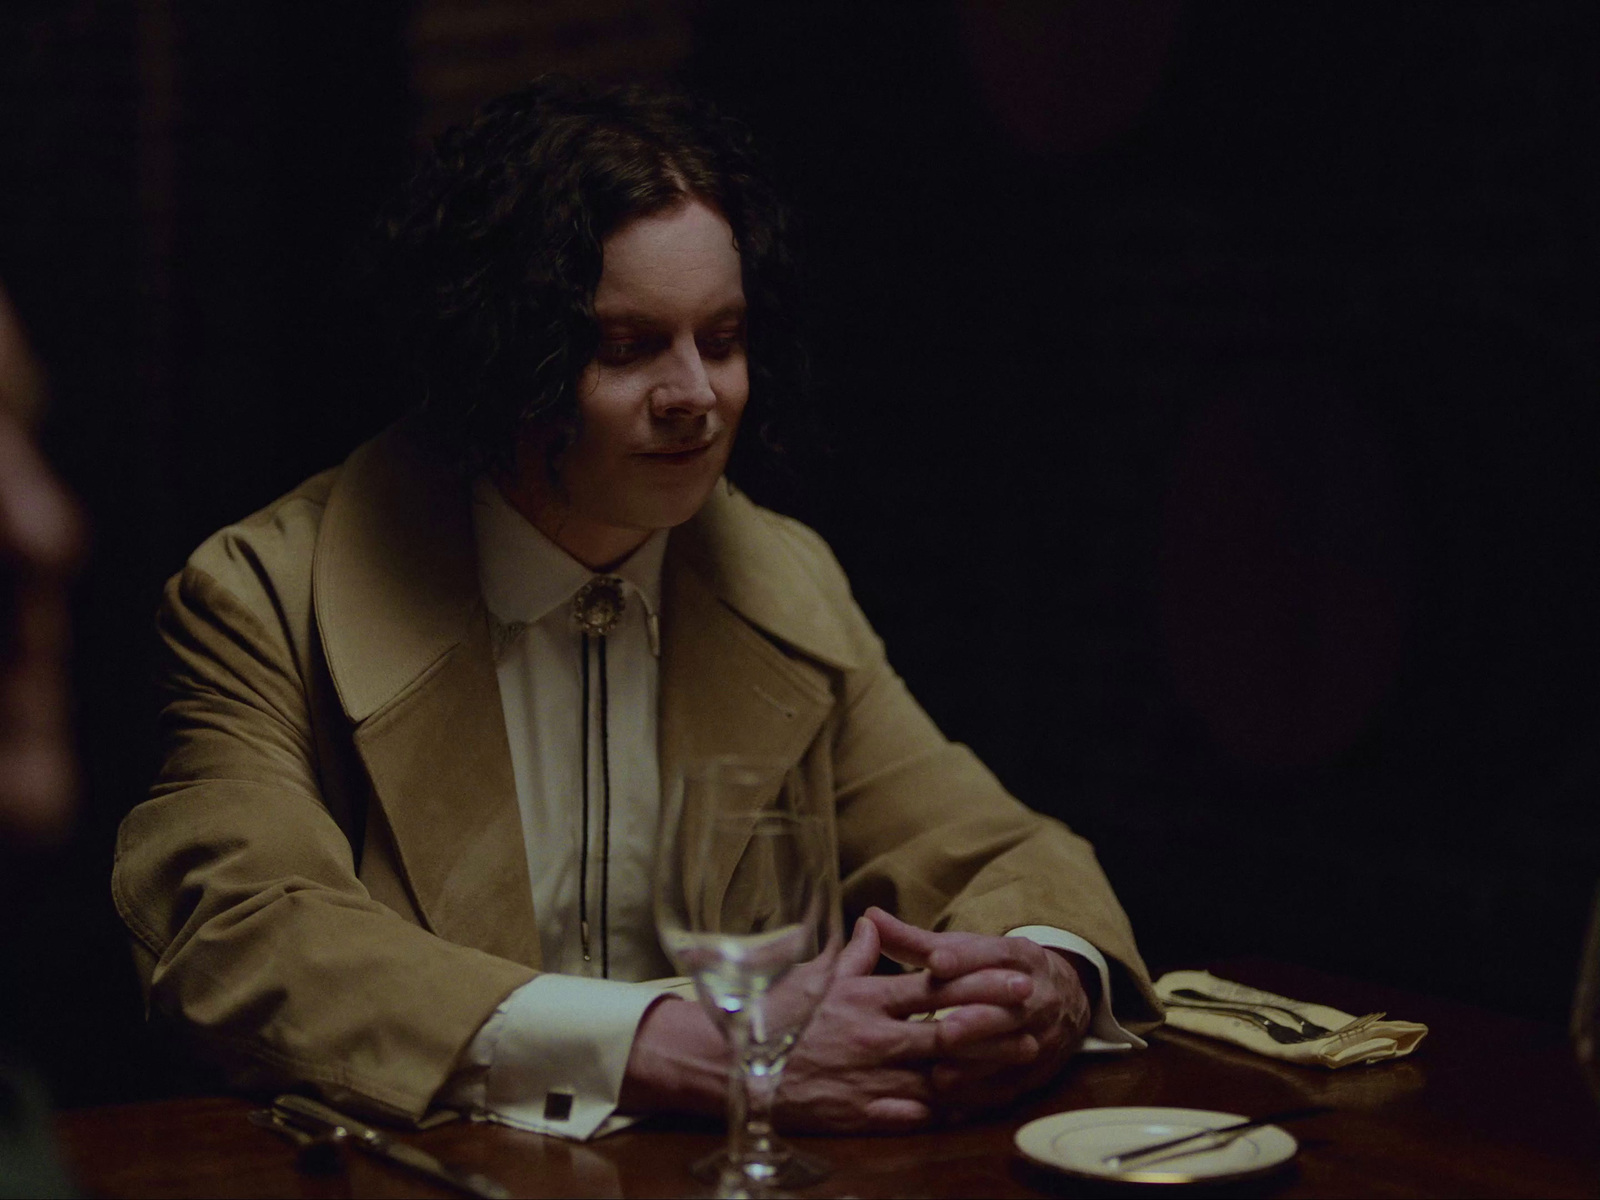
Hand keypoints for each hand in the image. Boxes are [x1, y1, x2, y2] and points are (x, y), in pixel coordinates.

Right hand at [622, 913, 1067, 1130]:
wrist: (732, 1070)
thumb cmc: (774, 1017)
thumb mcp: (814, 976)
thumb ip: (854, 954)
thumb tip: (875, 922)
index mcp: (864, 998)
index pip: (934, 984)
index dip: (979, 977)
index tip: (1015, 970)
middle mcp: (874, 1037)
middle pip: (949, 1026)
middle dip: (997, 1016)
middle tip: (1036, 1008)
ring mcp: (872, 1078)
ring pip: (944, 1070)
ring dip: (987, 1062)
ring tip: (1026, 1052)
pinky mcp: (865, 1114)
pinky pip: (918, 1112)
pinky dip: (954, 1106)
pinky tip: (983, 1100)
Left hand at [866, 907, 1094, 1120]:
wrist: (1061, 1000)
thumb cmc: (992, 970)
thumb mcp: (965, 949)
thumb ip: (916, 941)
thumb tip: (869, 916)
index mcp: (1020, 956)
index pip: (995, 954)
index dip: (965, 958)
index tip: (936, 962)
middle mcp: (1038, 995)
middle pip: (1009, 1008)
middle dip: (977, 1021)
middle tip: (944, 1032)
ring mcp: (1043, 1035)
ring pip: (1014, 1052)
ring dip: (978, 1065)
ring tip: (941, 1076)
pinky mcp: (1038, 1071)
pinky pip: (1013, 1086)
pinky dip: (983, 1094)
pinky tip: (953, 1100)